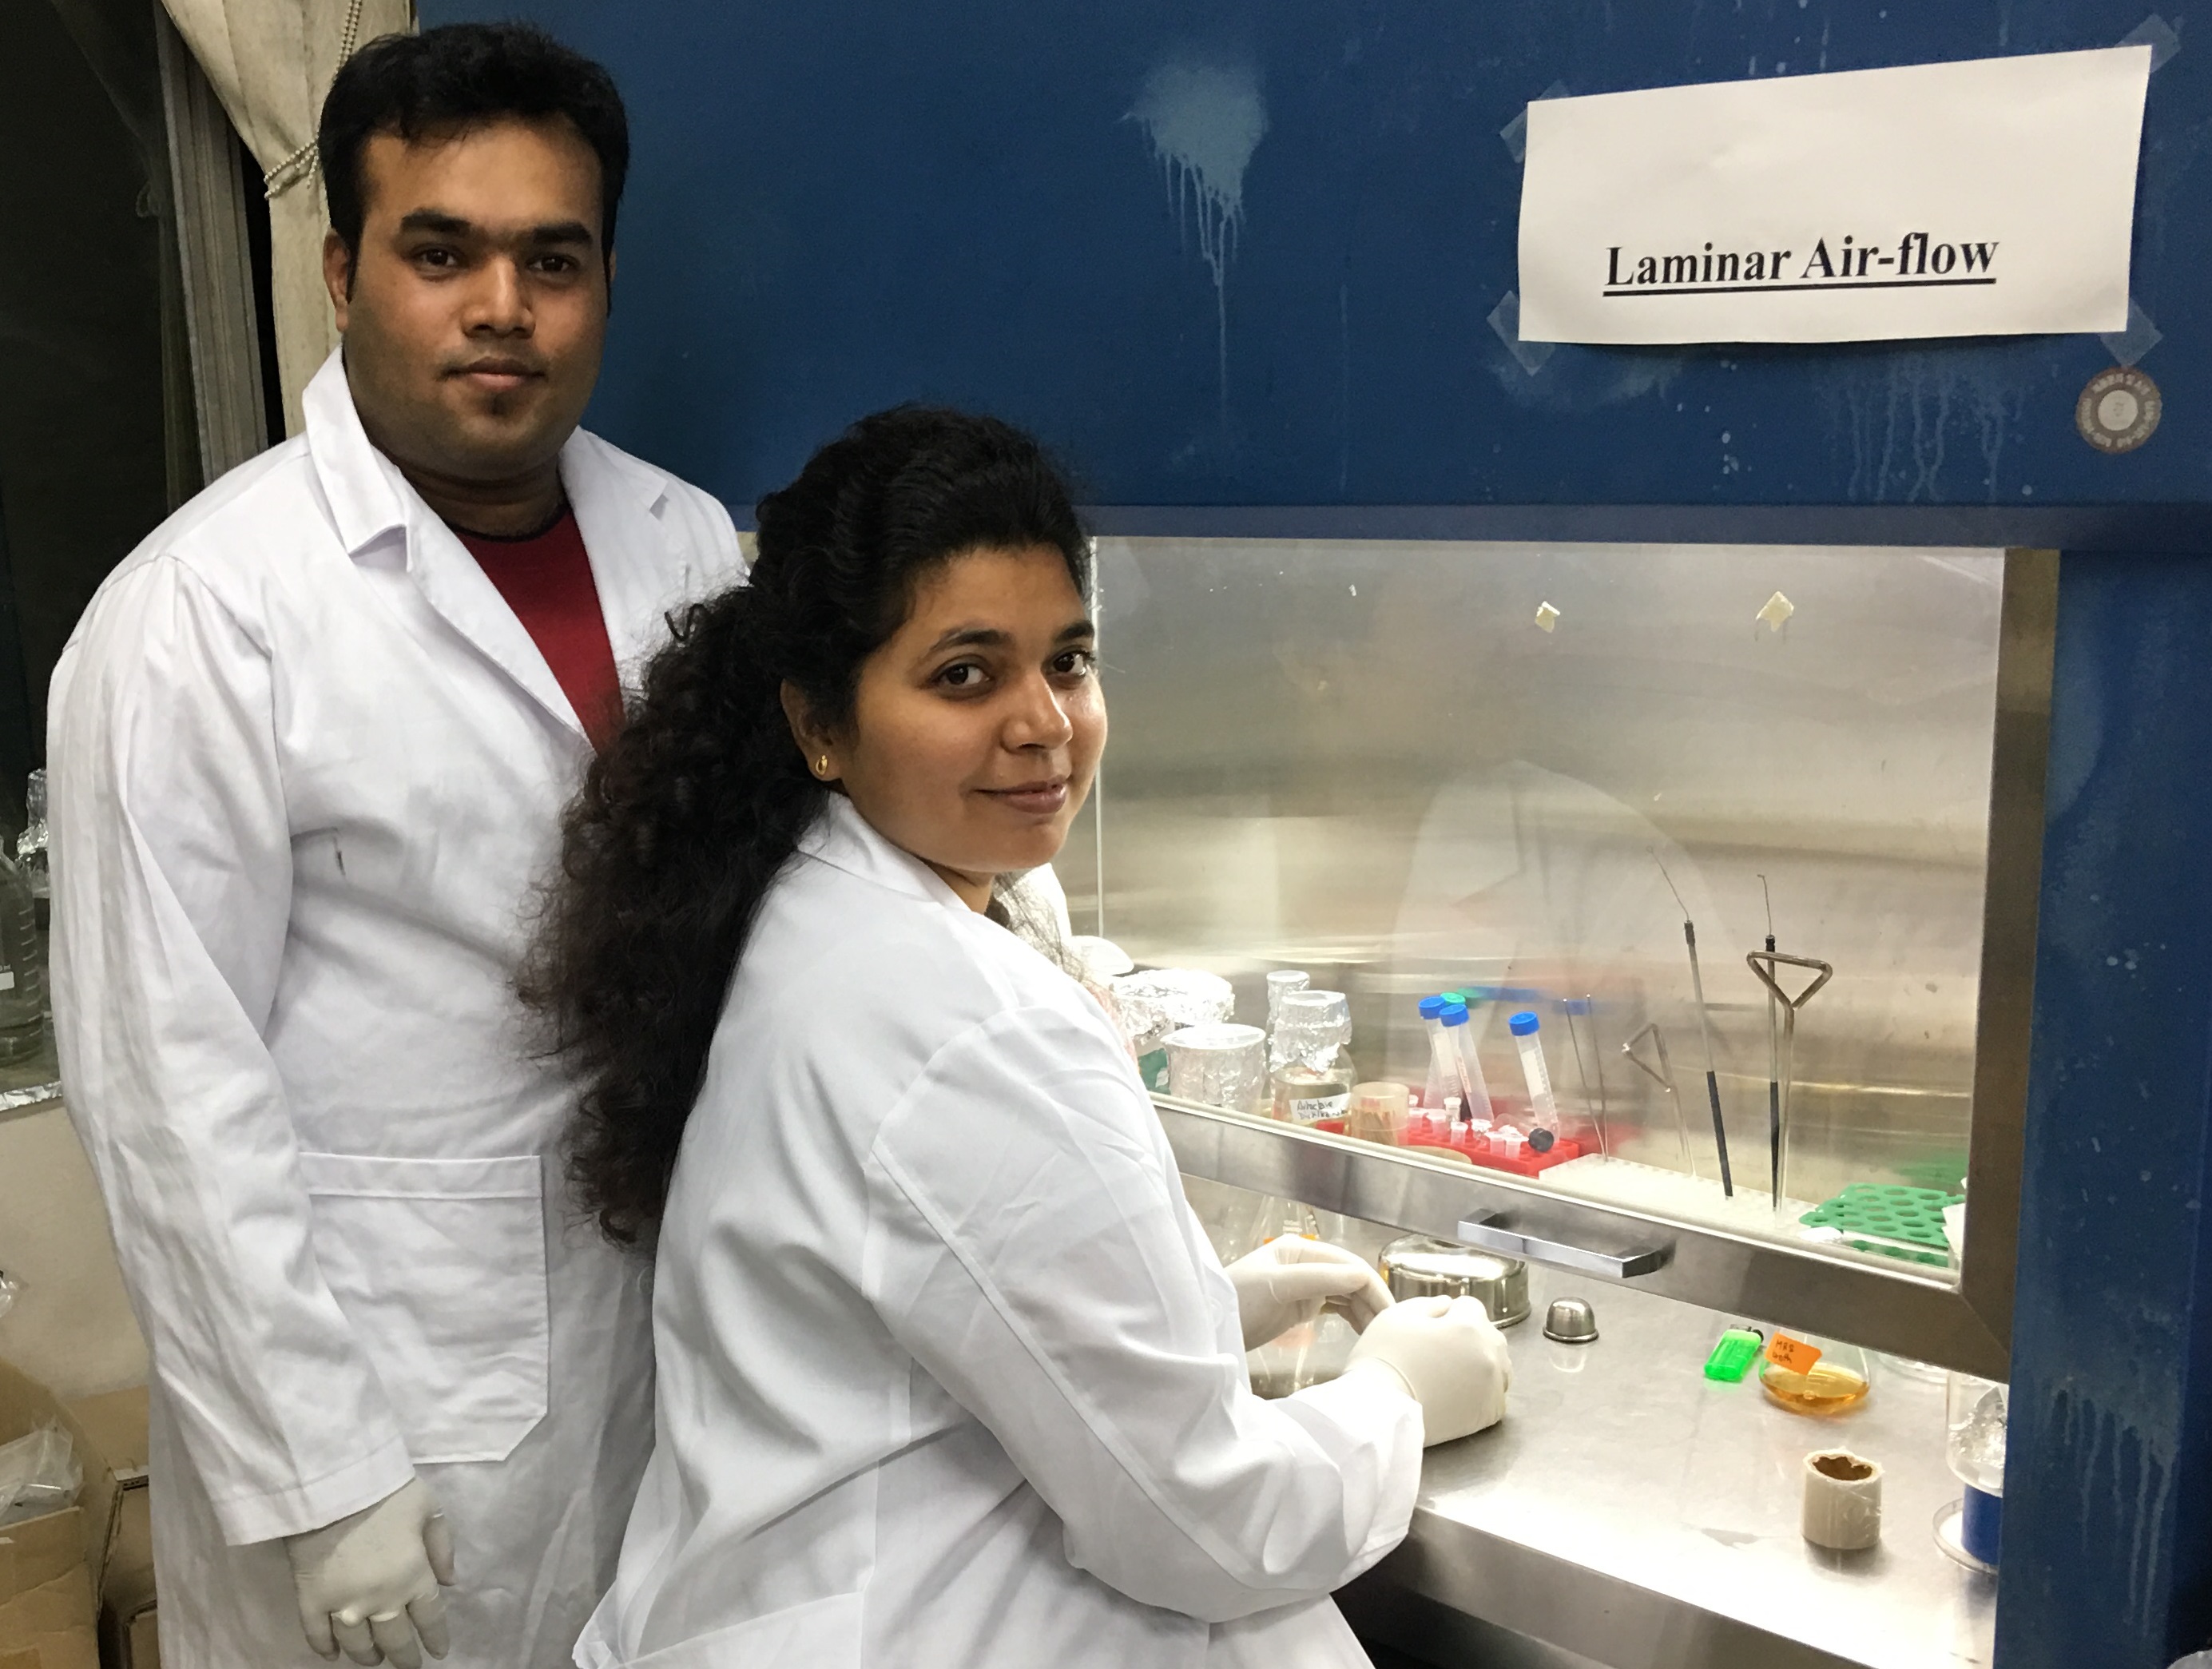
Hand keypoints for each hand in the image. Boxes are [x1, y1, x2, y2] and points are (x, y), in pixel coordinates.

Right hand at [283, 1478, 455, 1667]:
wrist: (332, 1485)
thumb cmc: (387, 1491)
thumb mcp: (430, 1509)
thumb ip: (442, 1547)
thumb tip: (450, 1582)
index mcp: (414, 1577)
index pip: (430, 1618)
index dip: (435, 1638)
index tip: (438, 1653)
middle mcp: (380, 1600)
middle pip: (395, 1639)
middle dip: (404, 1656)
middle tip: (408, 1665)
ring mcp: (343, 1604)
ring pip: (357, 1643)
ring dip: (367, 1655)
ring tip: (374, 1659)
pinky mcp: (310, 1600)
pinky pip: (316, 1635)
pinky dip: (324, 1648)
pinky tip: (332, 1655)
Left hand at [1225, 1237, 1393, 1348]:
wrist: (1211, 1327)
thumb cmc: (1238, 1301)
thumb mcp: (1277, 1287)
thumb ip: (1318, 1279)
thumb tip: (1361, 1276)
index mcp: (1301, 1250)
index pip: (1349, 1265)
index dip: (1372, 1286)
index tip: (1390, 1313)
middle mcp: (1306, 1263)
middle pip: (1351, 1279)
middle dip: (1372, 1300)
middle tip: (1391, 1329)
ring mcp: (1305, 1285)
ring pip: (1347, 1294)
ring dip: (1365, 1310)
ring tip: (1381, 1334)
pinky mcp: (1301, 1305)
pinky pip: (1336, 1307)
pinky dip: (1352, 1317)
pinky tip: (1364, 1331)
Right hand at [1342, 1294, 1512, 1443]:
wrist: (1379, 1410)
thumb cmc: (1384, 1357)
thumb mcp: (1397, 1315)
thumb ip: (1429, 1304)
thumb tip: (1447, 1305)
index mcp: (1469, 1326)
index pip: (1470, 1306)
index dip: (1448, 1313)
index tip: (1430, 1328)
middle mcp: (1489, 1354)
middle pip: (1488, 1334)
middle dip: (1468, 1336)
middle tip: (1438, 1352)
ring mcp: (1492, 1386)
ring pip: (1498, 1364)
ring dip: (1480, 1363)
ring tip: (1450, 1374)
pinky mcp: (1488, 1413)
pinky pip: (1496, 1395)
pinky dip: (1483, 1392)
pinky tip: (1458, 1394)